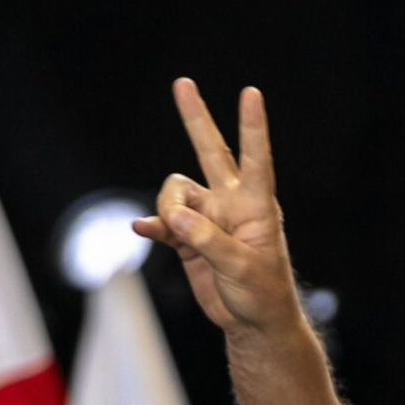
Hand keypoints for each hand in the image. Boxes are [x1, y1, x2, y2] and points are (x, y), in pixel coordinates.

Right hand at [134, 80, 299, 334]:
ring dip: (168, 210)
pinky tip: (143, 229)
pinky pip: (162, 222)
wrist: (252, 321)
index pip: (256, 159)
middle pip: (211, 152)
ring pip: (176, 192)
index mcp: (257, 206)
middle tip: (182, 83)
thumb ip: (208, 240)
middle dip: (196, 118)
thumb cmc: (261, 293)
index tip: (251, 93)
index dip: (252, 127)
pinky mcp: (188, 238)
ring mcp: (208, 218)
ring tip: (177, 236)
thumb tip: (173, 216)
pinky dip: (152, 225)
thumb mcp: (241, 268)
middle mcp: (231, 203)